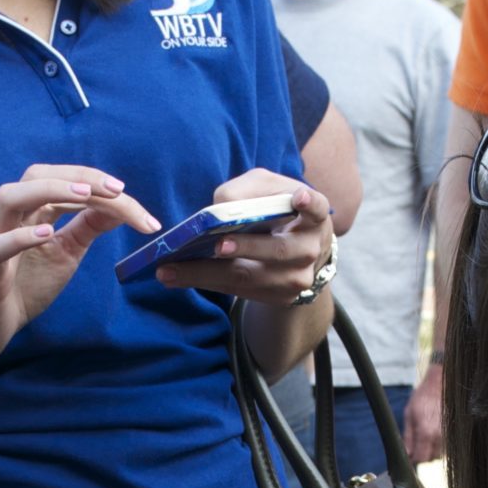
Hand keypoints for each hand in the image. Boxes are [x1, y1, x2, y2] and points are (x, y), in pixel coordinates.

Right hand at [0, 165, 160, 366]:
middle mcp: (14, 217)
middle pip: (36, 176)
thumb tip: (123, 205)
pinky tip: (48, 234)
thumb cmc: (27, 284)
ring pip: (9, 198)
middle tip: (115, 189)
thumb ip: (89, 227)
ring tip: (84, 195)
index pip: (64, 182)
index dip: (95, 181)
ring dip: (48, 190)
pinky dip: (22, 237)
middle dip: (76, 176)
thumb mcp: (68, 251)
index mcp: (33, 210)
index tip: (125, 190)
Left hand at [153, 170, 330, 305]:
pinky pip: (238, 290)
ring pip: (250, 276)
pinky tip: (175, 278)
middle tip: (217, 246)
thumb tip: (217, 206)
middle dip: (246, 247)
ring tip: (170, 270)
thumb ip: (246, 189)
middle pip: (277, 250)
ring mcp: (297, 278)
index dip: (308, 202)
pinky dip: (205, 282)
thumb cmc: (276, 210)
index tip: (297, 197)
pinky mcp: (279, 298)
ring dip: (206, 273)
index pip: (316, 206)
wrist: (296, 251)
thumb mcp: (266, 190)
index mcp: (311, 215)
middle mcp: (310, 248)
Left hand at [403, 363, 445, 463]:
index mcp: (426, 433)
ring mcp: (450, 434)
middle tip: (418, 443)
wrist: (442, 382)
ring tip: (428, 433)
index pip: (421, 458)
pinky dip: (441, 443)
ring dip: (433, 449)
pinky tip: (436, 430)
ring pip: (441, 452)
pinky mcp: (456, 431)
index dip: (414, 458)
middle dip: (424, 454)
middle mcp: (440, 436)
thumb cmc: (424, 396)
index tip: (411, 454)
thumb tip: (406, 454)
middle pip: (432, 458)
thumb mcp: (409, 414)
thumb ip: (407, 437)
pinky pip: (448, 445)